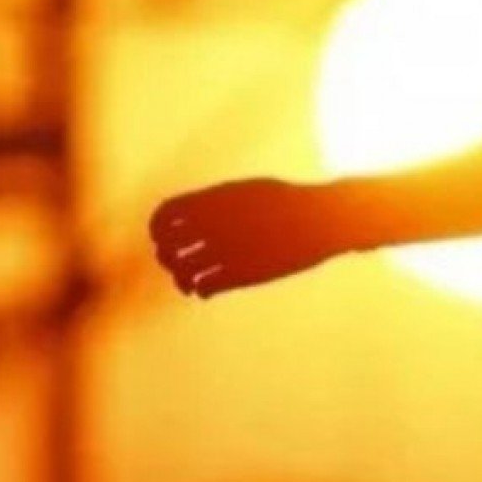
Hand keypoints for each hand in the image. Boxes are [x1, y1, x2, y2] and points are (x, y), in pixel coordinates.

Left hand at [149, 177, 339, 298]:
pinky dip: (200, 291)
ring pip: (181, 272)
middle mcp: (214, 224)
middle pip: (167, 247)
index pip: (164, 217)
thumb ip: (219, 201)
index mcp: (214, 200)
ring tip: (191, 282)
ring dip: (181, 279)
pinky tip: (209, 289)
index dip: (158, 231)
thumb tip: (195, 211)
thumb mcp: (250, 190)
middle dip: (167, 258)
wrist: (323, 219)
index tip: (167, 239)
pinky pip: (203, 287)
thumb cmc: (290, 203)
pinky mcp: (242, 273)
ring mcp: (227, 249)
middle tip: (178, 263)